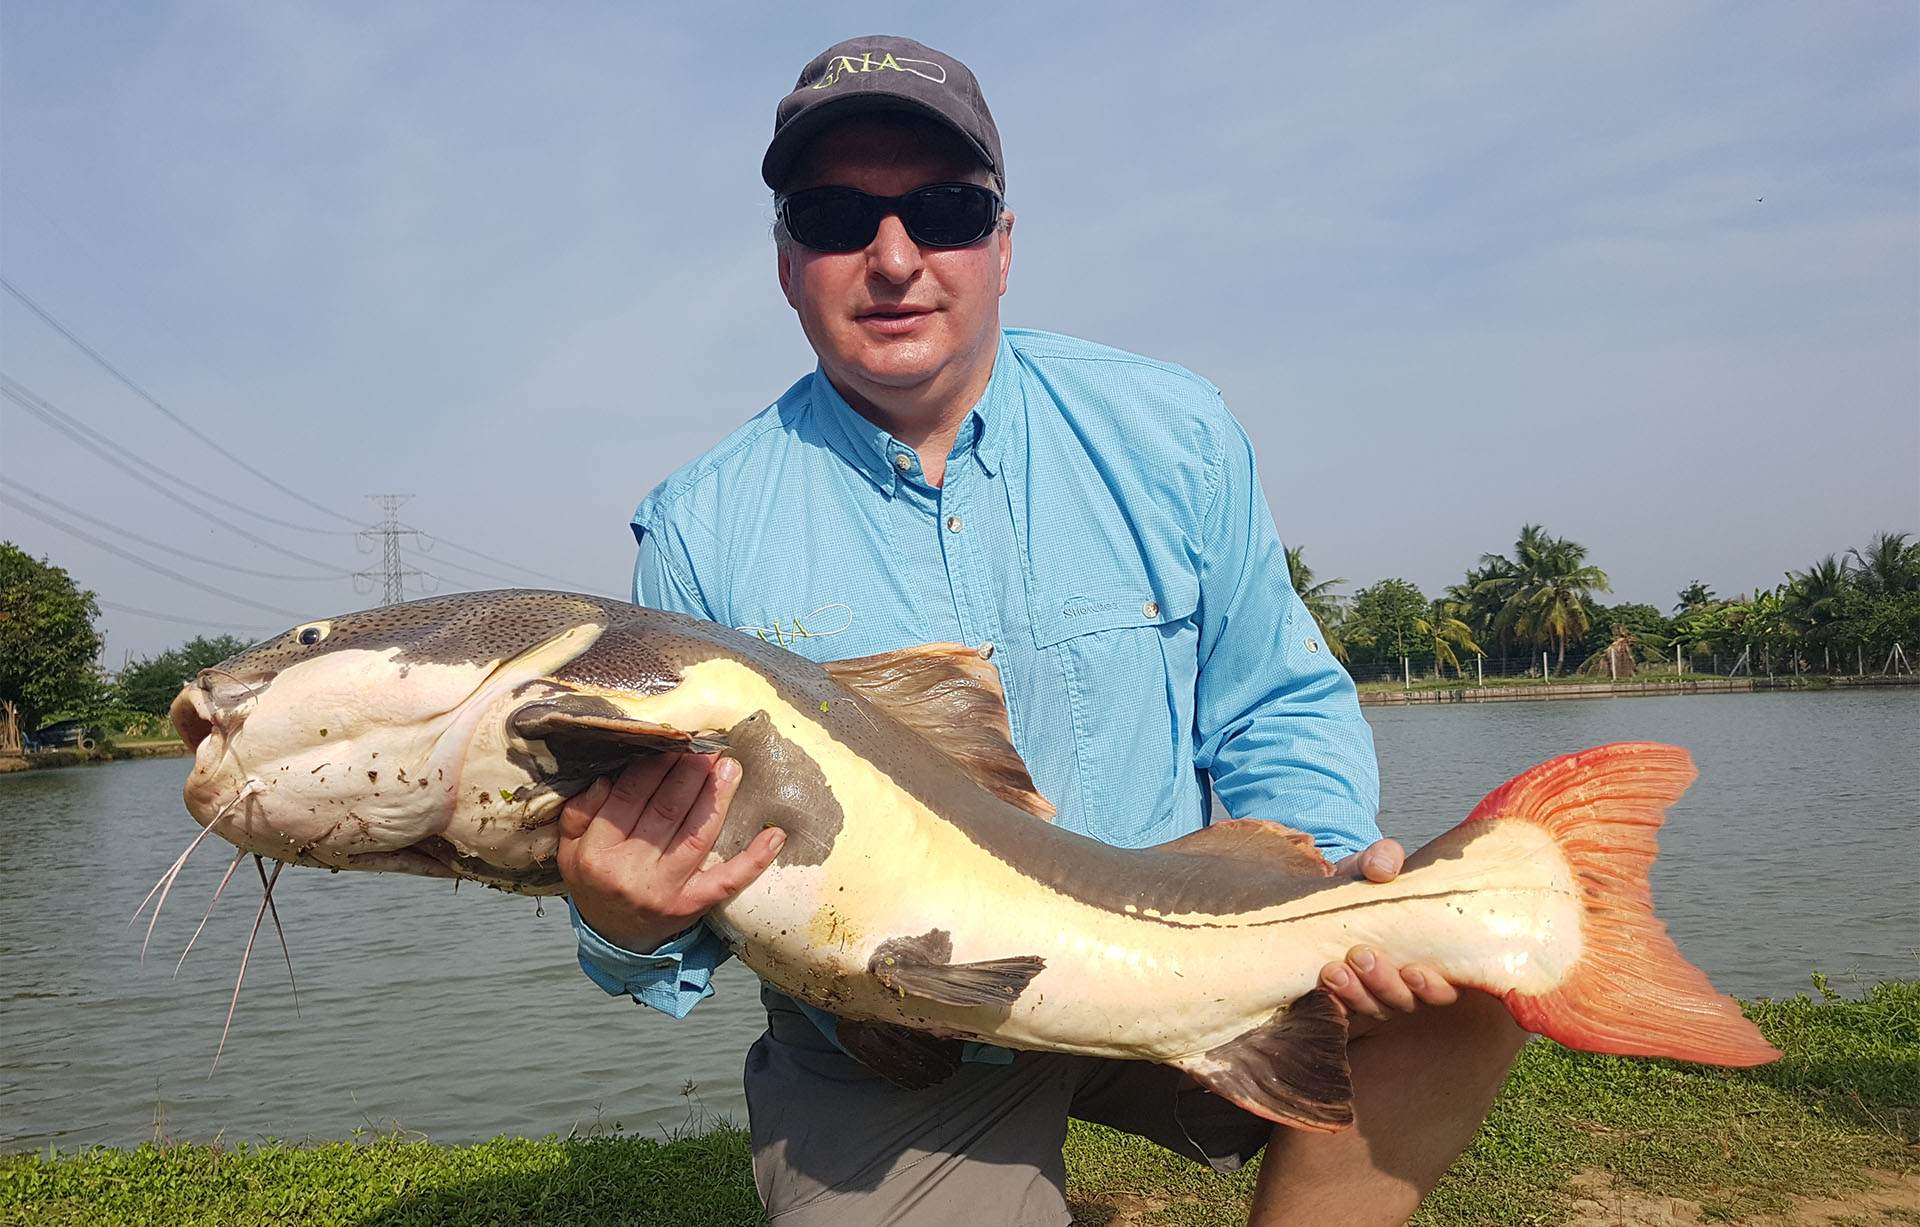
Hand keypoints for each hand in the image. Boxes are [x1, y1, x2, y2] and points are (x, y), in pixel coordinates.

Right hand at [557, 753, 784, 953]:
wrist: (613, 938)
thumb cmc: (595, 881)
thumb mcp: (571, 849)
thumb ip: (579, 812)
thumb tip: (607, 779)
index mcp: (597, 852)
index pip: (630, 796)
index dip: (655, 764)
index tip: (673, 740)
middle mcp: (631, 871)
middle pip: (667, 809)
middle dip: (691, 771)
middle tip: (709, 745)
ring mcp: (666, 890)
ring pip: (697, 834)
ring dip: (718, 797)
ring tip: (731, 766)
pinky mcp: (694, 905)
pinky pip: (728, 880)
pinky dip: (755, 858)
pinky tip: (774, 834)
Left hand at [1319, 838, 1459, 1024]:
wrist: (1328, 890)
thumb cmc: (1368, 881)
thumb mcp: (1376, 863)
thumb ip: (1384, 858)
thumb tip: (1382, 869)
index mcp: (1431, 957)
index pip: (1444, 988)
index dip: (1432, 987)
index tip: (1413, 970)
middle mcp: (1407, 983)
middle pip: (1406, 1002)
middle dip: (1385, 984)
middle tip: (1361, 956)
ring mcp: (1374, 993)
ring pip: (1373, 1007)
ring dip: (1354, 992)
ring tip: (1334, 969)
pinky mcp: (1343, 996)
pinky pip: (1339, 1009)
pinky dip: (1331, 1000)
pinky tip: (1319, 986)